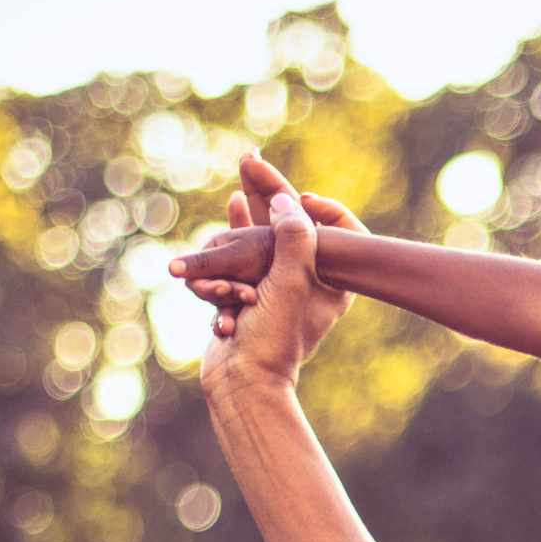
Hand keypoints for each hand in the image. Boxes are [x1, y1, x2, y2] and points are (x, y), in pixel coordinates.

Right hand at [175, 152, 365, 336]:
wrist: (241, 382)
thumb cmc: (273, 337)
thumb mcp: (289, 281)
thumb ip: (292, 237)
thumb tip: (289, 200)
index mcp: (333, 280)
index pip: (325, 226)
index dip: (306, 201)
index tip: (293, 190)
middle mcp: (309, 283)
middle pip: (283, 229)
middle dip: (260, 203)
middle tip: (249, 159)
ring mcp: (276, 291)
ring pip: (250, 250)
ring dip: (230, 264)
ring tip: (232, 296)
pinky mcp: (248, 299)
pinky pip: (231, 270)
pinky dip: (220, 278)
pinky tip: (208, 277)